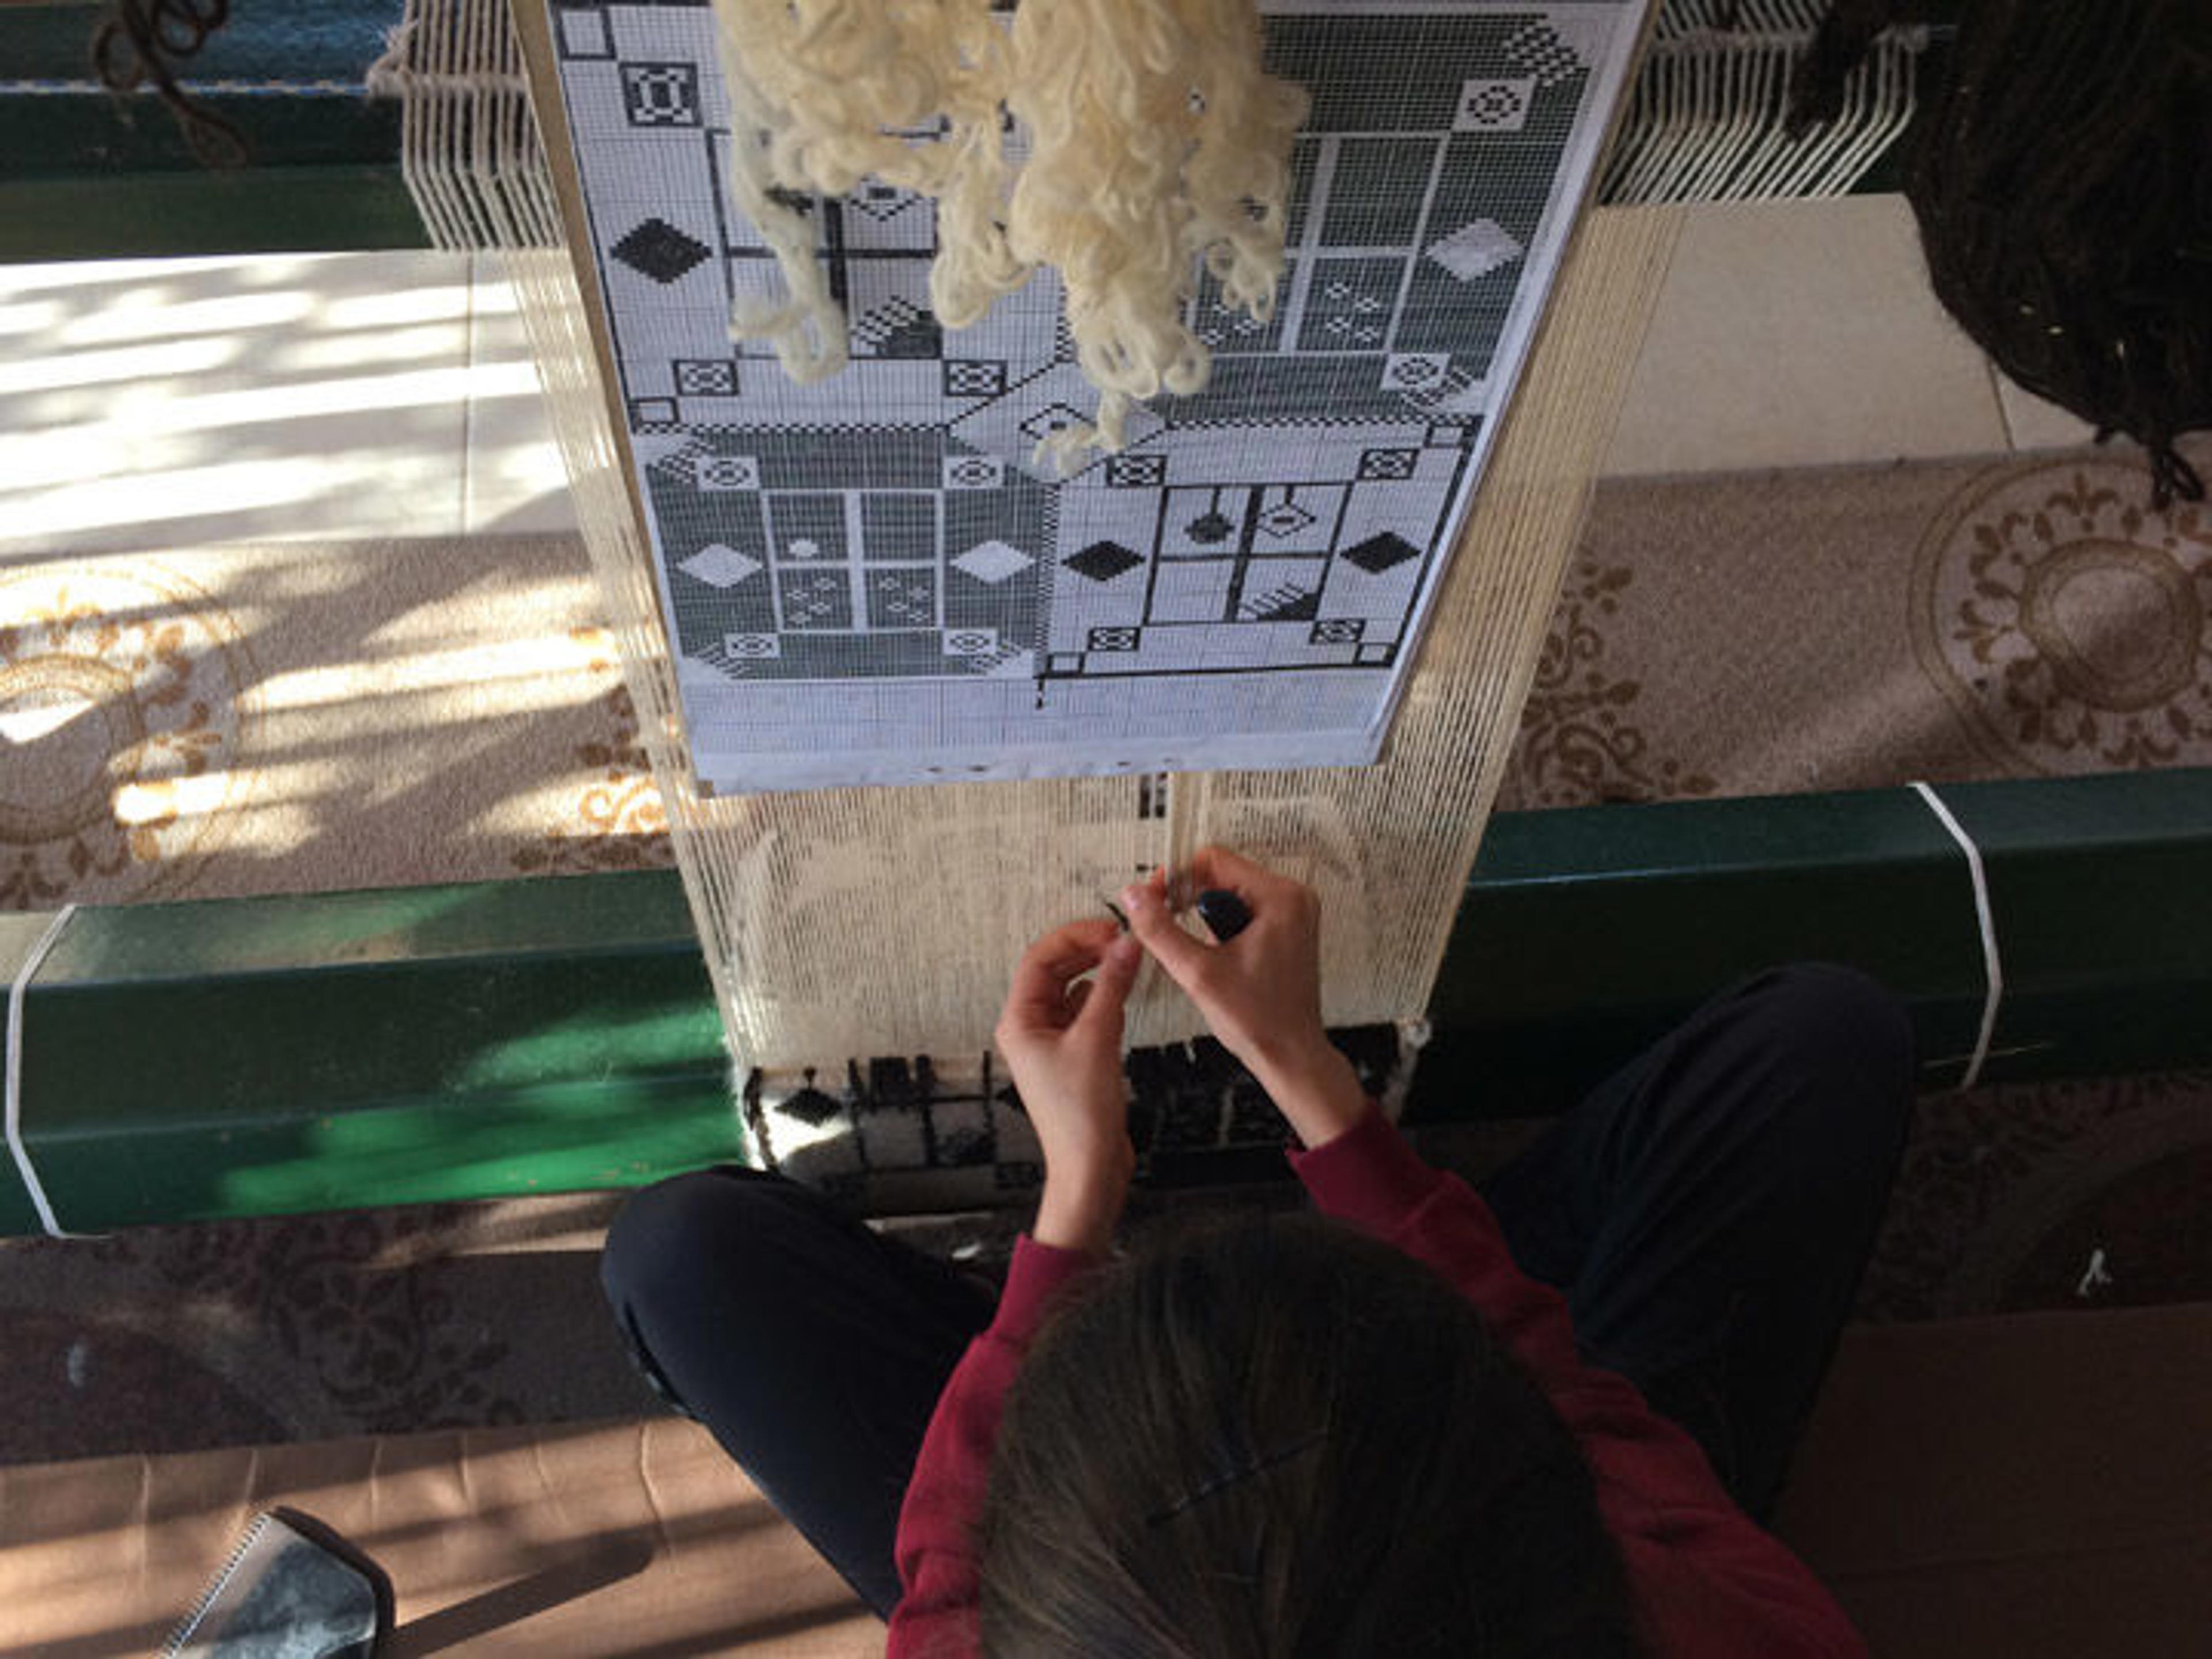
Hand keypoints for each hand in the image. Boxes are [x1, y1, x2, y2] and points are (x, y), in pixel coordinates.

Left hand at [994, 918, 1141, 1252]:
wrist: (1090, 1167)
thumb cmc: (1080, 1117)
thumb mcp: (1098, 1039)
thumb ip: (1113, 986)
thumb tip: (1126, 944)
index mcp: (1019, 1021)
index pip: (1040, 958)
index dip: (1075, 937)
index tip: (1110, 930)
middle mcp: (1029, 1029)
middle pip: (1055, 970)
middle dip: (1088, 952)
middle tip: (1123, 942)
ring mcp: (1050, 1043)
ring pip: (1072, 990)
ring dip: (1098, 973)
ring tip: (1127, 963)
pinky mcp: (1073, 1056)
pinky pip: (1085, 1012)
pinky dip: (1104, 999)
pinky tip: (1122, 997)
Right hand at [1118, 848, 1366, 1149]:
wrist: (1290, 1055)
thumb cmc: (1261, 1022)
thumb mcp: (1198, 973)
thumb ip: (1160, 930)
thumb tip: (1134, 897)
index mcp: (1281, 898)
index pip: (1213, 860)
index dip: (1176, 879)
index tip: (1154, 902)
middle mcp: (1292, 899)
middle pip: (1220, 874)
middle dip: (1189, 901)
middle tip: (1169, 930)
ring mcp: (1291, 914)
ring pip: (1227, 893)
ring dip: (1203, 918)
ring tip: (1200, 955)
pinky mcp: (1284, 930)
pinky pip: (1241, 911)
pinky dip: (1219, 928)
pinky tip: (1215, 958)